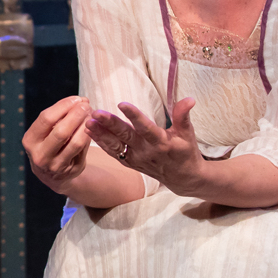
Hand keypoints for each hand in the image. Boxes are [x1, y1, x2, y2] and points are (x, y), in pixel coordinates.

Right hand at [23, 96, 94, 194]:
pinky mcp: (71, 171)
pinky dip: (88, 136)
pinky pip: (83, 150)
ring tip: (91, 115)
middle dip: (76, 115)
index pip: (46, 119)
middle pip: (61, 132)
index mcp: (30, 140)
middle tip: (86, 106)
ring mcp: (55, 165)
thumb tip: (80, 101)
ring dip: (86, 126)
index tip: (76, 99)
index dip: (63, 106)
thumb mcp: (44, 132)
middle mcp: (40, 155)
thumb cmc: (48, 144)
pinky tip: (92, 128)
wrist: (50, 175)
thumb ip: (58, 117)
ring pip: (75, 143)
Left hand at [86, 98, 205, 195]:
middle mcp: (147, 152)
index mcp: (162, 143)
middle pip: (126, 136)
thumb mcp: (187, 133)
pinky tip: (88, 131)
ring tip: (87, 122)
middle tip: (96, 112)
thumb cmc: (185, 151)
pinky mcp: (129, 163)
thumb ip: (183, 115)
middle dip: (110, 124)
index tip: (122, 104)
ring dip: (100, 134)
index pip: (146, 128)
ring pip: (116, 146)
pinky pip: (113, 153)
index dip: (134, 116)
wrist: (182, 178)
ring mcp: (136, 159)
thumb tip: (189, 98)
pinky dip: (101, 143)